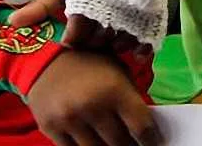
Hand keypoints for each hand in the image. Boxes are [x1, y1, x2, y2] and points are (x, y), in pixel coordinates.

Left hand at [10, 0, 150, 56]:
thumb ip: (41, 5)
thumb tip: (12, 25)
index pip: (75, 35)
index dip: (71, 40)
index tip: (69, 39)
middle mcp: (109, 6)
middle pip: (98, 42)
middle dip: (91, 45)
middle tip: (88, 40)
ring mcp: (132, 10)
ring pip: (121, 43)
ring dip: (113, 47)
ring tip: (107, 41)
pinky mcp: (150, 11)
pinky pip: (146, 40)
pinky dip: (140, 49)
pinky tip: (134, 52)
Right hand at [27, 49, 160, 145]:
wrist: (46, 63)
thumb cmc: (90, 65)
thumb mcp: (117, 72)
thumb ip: (131, 97)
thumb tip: (147, 125)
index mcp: (114, 88)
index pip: (141, 127)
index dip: (151, 139)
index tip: (154, 142)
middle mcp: (92, 106)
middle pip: (120, 144)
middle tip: (135, 145)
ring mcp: (70, 120)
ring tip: (116, 144)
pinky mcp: (52, 130)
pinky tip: (96, 144)